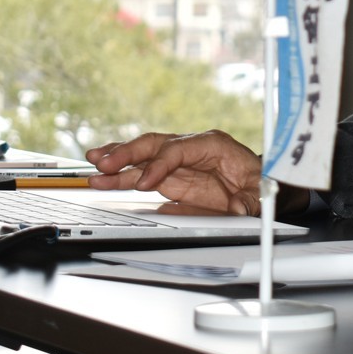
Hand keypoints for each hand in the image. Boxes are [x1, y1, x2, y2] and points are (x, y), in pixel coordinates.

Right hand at [85, 130, 262, 214]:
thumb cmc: (257, 183)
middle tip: (105, 164)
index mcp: (213, 144)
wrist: (258, 184)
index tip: (144, 183)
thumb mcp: (258, 194)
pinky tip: (103, 176)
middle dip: (128, 153)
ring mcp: (178, 160)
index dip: (160, 165)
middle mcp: (191, 147)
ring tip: (94, 166)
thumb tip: (238, 209)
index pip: (178, 149)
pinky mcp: (170, 175)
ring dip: (118, 161)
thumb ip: (248, 202)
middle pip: (154, 144)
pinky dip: (122, 173)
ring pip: (143, 155)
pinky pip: (142, 170)